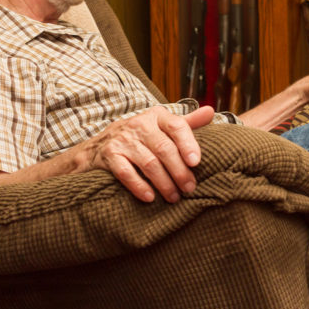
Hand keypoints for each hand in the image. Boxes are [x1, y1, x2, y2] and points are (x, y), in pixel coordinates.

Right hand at [82, 105, 213, 203]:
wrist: (97, 146)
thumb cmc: (140, 137)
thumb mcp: (162, 125)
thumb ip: (187, 122)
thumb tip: (211, 111)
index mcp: (157, 116)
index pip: (177, 126)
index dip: (188, 144)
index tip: (197, 162)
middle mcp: (139, 125)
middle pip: (164, 148)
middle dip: (179, 171)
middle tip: (190, 188)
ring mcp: (123, 140)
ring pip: (148, 163)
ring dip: (164, 183)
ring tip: (174, 197)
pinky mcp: (109, 155)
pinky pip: (126, 173)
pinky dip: (139, 186)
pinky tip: (150, 197)